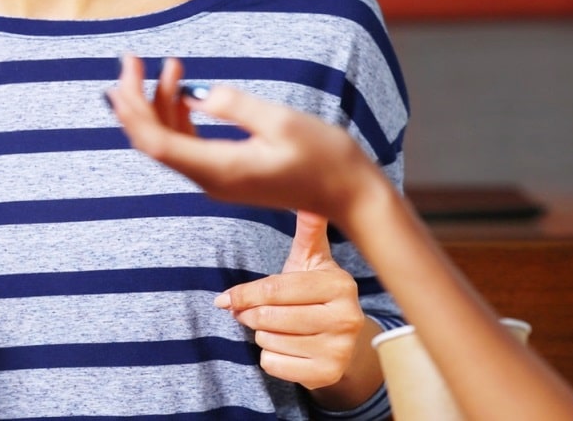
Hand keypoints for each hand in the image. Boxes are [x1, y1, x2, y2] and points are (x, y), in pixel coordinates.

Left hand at [107, 55, 384, 222]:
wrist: (348, 193)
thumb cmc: (324, 157)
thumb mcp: (283, 122)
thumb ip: (237, 106)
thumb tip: (201, 94)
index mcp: (219, 170)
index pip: (157, 142)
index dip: (133, 108)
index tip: (126, 72)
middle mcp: (210, 180)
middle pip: (155, 142)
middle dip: (136, 102)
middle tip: (130, 60)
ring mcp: (216, 179)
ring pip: (170, 141)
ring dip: (160, 104)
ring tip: (169, 64)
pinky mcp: (226, 172)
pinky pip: (189, 144)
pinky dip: (180, 115)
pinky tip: (184, 89)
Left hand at [216, 212, 368, 391]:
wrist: (342, 341)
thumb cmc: (316, 294)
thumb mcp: (312, 261)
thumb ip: (308, 230)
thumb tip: (309, 197)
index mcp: (340, 284)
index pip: (277, 289)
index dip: (246, 294)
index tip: (225, 298)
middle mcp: (347, 317)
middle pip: (270, 317)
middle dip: (251, 315)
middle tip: (248, 313)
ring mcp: (340, 349)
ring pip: (270, 341)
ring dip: (262, 335)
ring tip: (277, 328)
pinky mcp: (329, 375)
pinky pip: (274, 365)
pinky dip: (270, 358)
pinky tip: (286, 348)